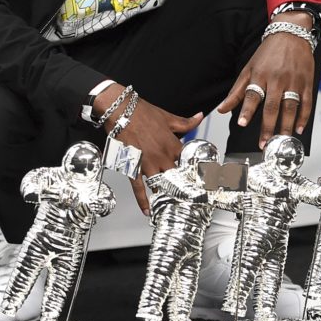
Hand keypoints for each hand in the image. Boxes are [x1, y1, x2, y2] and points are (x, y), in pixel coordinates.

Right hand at [93, 84, 202, 215]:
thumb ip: (186, 122)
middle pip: (176, 177)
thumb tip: (199, 117)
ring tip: (171, 206)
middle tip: (187, 199)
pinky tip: (148, 210)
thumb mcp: (168, 117)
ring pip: (160, 184)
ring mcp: (147, 164)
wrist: (121, 110)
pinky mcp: (133, 167)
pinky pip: (138, 187)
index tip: (199, 180)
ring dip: (165, 195)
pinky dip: (143, 201)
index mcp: (172, 145)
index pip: (187, 163)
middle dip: (181, 187)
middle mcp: (162, 157)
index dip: (193, 171)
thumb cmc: (142, 112)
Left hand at [216, 12, 315, 148]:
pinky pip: (306, 103)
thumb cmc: (269, 52)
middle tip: (264, 143)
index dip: (247, 110)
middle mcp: (277, 79)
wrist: (291, 33)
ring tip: (281, 140)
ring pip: (291, 107)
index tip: (242, 123)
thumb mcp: (248, 68)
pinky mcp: (307, 82)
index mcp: (260, 75)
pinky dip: (304, 117)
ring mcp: (294, 81)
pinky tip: (299, 129)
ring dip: (286, 126)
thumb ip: (237, 91)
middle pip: (272, 106)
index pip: (252, 95)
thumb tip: (223, 109)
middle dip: (268, 127)